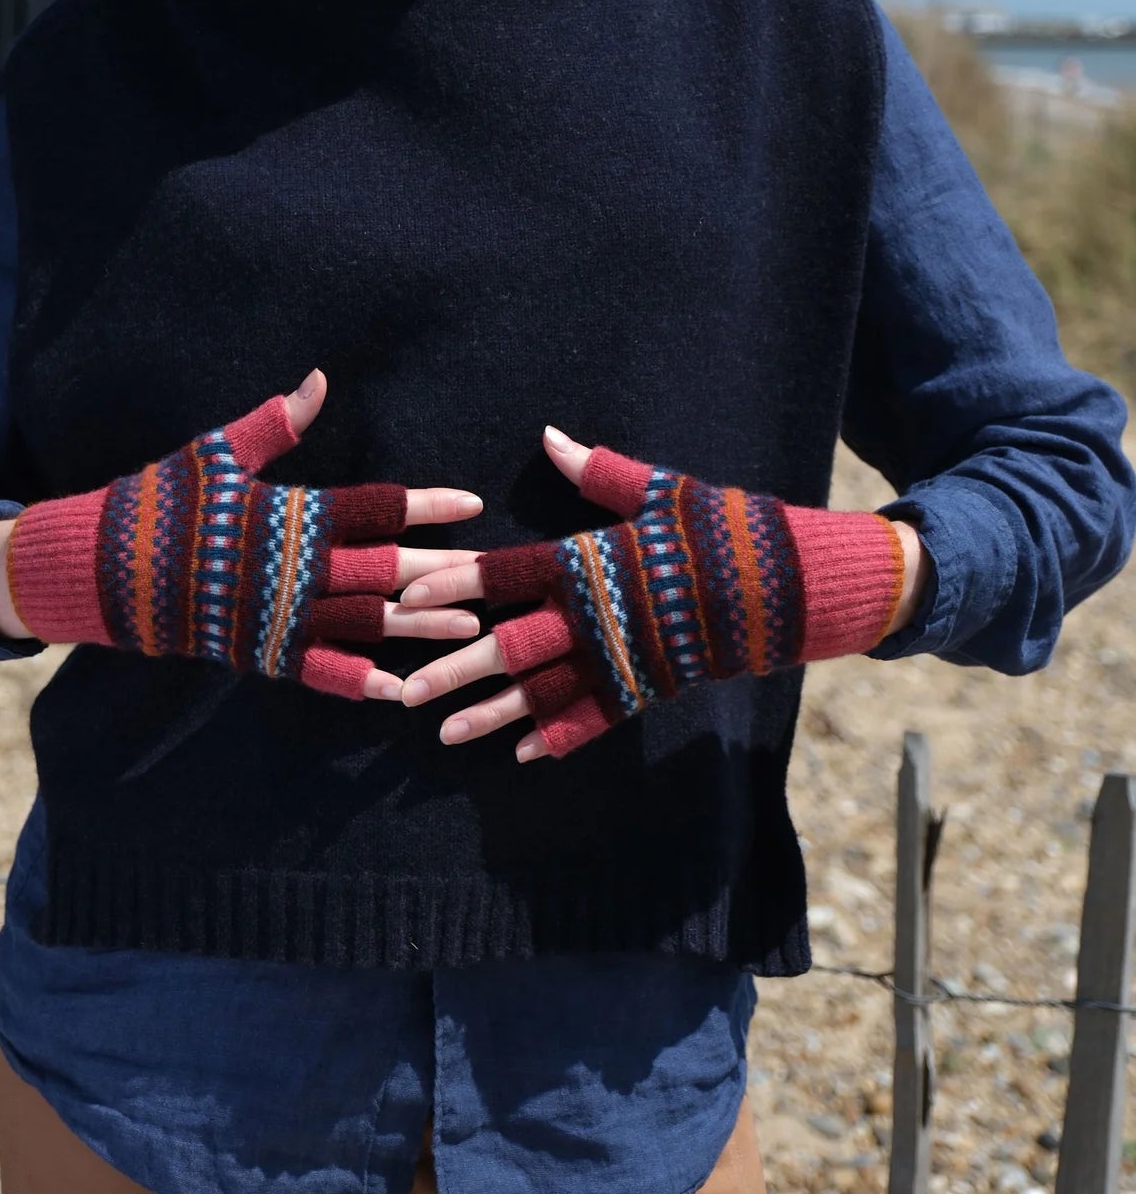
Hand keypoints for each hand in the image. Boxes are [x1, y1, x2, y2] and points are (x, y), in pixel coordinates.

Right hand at [0, 371, 482, 701]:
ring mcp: (278, 616)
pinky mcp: (258, 650)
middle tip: (492, 574)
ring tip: (470, 629)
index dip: (424, 505)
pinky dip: (359, 682)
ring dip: (418, 628)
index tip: (470, 504)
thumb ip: (275, 424)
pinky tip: (400, 691)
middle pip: (383, 569)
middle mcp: (292, 568)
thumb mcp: (216, 454)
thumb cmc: (160, 502)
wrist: (100, 569)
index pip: (373, 507)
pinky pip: (318, 671)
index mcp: (289, 514)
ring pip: (364, 623)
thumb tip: (319, 379)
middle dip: (441, 572)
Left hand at [398, 424, 923, 759]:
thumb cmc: (723, 531)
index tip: (407, 598)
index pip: (506, 573)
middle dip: (452, 668)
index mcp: (590, 562)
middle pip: (510, 645)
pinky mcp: (648, 688)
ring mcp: (621, 660)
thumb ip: (600, 472)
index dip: (455, 584)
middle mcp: (596, 617)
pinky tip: (521, 756)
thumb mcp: (663, 492)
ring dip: (491, 715)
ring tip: (442, 734)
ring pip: (543, 694)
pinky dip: (558, 737)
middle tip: (402, 691)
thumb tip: (549, 437)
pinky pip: (594, 719)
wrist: (791, 590)